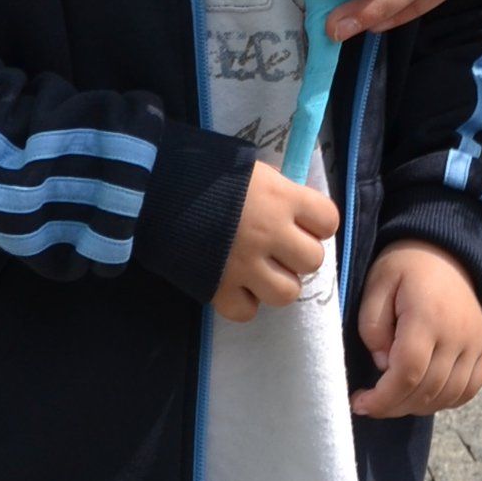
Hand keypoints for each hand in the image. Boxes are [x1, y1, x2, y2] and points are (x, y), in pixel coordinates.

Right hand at [213, 163, 338, 322]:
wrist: (152, 186)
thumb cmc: (203, 168)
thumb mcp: (250, 168)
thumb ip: (277, 190)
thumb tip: (294, 208)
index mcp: (280, 198)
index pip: (328, 220)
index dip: (317, 222)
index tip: (302, 220)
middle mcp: (269, 234)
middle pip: (313, 260)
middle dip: (299, 255)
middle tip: (279, 246)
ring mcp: (245, 265)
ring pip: (287, 293)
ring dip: (277, 282)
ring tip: (260, 269)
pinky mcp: (218, 288)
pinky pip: (246, 312)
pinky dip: (244, 302)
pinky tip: (235, 285)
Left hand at [351, 242, 481, 418]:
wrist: (449, 249)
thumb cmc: (407, 264)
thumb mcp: (377, 283)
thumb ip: (372, 326)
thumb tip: (384, 365)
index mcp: (428, 316)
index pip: (408, 373)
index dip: (382, 398)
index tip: (360, 403)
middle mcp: (458, 334)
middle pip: (427, 390)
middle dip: (393, 406)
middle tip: (371, 403)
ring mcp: (477, 342)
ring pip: (448, 395)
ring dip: (417, 406)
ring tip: (394, 397)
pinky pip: (469, 389)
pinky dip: (445, 400)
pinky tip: (423, 394)